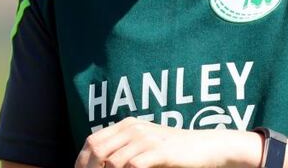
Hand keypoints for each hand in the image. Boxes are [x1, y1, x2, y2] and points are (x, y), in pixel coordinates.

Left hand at [74, 117, 261, 167]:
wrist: (205, 148)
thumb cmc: (174, 151)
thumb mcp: (146, 144)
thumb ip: (124, 148)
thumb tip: (99, 164)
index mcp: (127, 125)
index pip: (92, 141)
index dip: (81, 161)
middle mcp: (133, 128)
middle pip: (97, 150)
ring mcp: (147, 139)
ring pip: (112, 162)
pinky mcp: (159, 152)